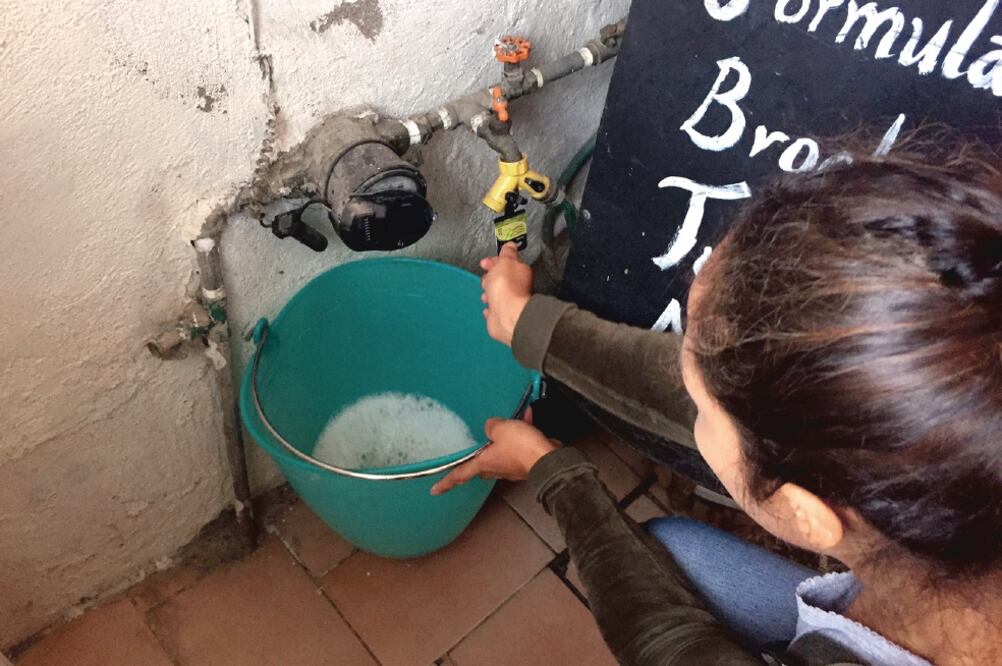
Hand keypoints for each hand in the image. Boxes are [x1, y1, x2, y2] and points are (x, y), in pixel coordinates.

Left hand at [430, 413, 558, 495]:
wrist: (548, 458)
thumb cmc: (521, 448)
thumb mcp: (500, 429)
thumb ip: (491, 426)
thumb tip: (491, 426)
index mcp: (484, 464)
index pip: (459, 474)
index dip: (446, 482)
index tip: (434, 490)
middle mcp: (497, 468)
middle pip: (481, 466)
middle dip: (477, 460)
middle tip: (472, 453)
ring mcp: (512, 467)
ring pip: (502, 454)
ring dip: (503, 440)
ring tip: (508, 422)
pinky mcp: (527, 462)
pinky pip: (520, 446)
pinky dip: (522, 433)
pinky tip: (527, 419)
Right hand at [481, 242, 531, 346]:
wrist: (504, 313)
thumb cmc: (506, 288)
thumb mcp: (506, 260)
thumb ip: (507, 252)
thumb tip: (510, 245)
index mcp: (519, 271)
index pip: (506, 262)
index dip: (494, 261)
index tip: (486, 262)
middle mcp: (515, 287)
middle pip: (499, 278)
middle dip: (489, 277)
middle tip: (488, 278)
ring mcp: (507, 302)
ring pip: (495, 293)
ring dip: (488, 292)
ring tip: (487, 294)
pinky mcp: (500, 315)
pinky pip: (493, 309)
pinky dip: (490, 307)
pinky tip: (488, 306)